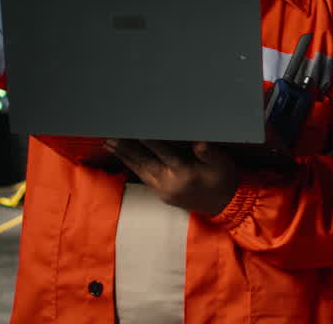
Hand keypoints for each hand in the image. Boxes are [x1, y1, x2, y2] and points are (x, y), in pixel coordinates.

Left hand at [104, 139, 238, 215]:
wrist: (224, 205)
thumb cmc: (223, 179)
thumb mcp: (222, 163)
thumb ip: (209, 153)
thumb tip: (198, 143)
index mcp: (184, 172)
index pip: (161, 150)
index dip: (147, 138)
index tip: (134, 127)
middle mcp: (169, 182)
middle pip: (143, 161)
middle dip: (126, 147)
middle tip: (110, 134)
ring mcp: (163, 190)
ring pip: (139, 169)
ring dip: (123, 156)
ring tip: (109, 143)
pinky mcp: (160, 195)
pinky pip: (142, 177)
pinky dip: (131, 165)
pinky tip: (124, 156)